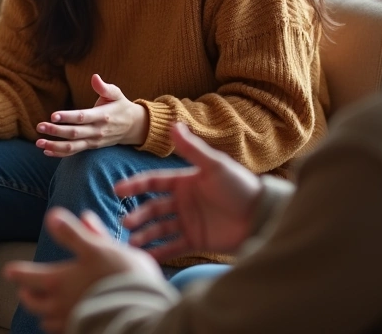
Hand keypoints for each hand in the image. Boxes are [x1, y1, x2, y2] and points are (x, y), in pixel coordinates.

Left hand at [4, 209, 160, 332]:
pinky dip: (61, 324)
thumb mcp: (97, 247)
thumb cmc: (120, 276)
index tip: (9, 272)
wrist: (143, 313)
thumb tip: (53, 216)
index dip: (17, 273)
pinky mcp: (85, 332)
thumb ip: (74, 233)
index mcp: (57, 281)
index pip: (26, 277)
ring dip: (43, 312)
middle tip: (25, 290)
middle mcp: (58, 305)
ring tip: (46, 306)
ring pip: (47, 320)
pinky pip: (65, 330)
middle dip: (27, 294)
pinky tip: (68, 319)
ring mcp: (71, 322)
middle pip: (32, 303)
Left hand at [36, 74, 147, 156]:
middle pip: (74, 133)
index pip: (82, 117)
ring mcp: (94, 141)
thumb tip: (94, 77)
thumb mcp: (116, 94)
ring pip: (72, 146)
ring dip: (54, 146)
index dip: (67, 117)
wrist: (133, 127)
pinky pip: (75, 152)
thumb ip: (104, 87)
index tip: (53, 115)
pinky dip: (60, 154)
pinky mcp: (91, 147)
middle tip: (39, 126)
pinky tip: (46, 151)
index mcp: (102, 116)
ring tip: (39, 143)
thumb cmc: (121, 106)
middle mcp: (97, 131)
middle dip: (55, 131)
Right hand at [115, 123, 262, 260]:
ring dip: (145, 235)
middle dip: (138, 215)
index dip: (135, 185)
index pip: (153, 182)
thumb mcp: (216, 166)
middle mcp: (183, 202)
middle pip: (153, 208)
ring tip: (132, 242)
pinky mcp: (196, 241)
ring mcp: (188, 222)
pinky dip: (159, 252)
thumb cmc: (240, 187)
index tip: (118, 190)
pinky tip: (146, 257)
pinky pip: (173, 247)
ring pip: (159, 228)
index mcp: (184, 182)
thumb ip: (192, 149)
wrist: (263, 215)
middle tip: (125, 222)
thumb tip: (174, 123)